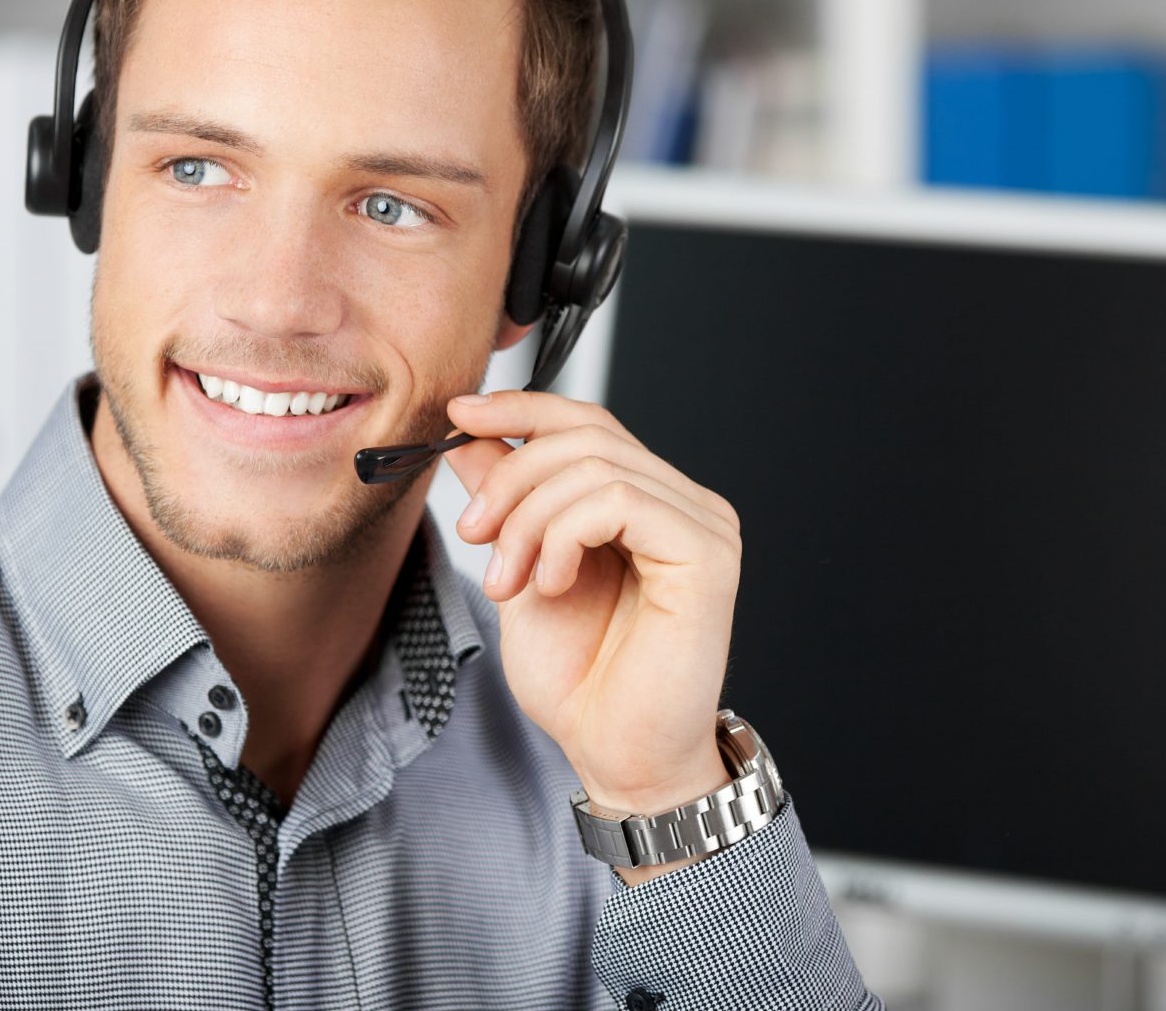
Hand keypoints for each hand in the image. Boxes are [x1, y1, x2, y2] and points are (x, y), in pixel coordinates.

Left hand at [442, 391, 744, 833]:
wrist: (616, 757)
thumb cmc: (581, 680)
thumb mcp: (522, 571)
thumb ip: (508, 503)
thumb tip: (470, 437)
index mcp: (644, 500)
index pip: (585, 421)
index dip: (520, 407)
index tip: (458, 413)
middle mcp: (682, 503)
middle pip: (583, 434)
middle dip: (510, 477)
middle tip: (476, 535)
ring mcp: (702, 524)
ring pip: (594, 465)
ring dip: (527, 519)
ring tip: (509, 582)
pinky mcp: (707, 554)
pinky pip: (620, 500)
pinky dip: (564, 534)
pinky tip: (551, 582)